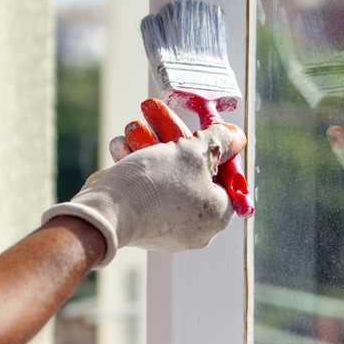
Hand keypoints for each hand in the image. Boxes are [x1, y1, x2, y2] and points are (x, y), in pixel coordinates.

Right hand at [42, 98, 245, 265]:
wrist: (107, 210)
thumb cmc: (157, 183)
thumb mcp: (194, 152)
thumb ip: (219, 140)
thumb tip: (236, 136)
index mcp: (216, 216)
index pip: (224, 177)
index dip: (212, 149)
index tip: (197, 132)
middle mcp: (194, 228)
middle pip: (190, 173)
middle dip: (170, 140)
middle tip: (158, 116)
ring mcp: (165, 228)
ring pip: (163, 177)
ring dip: (148, 147)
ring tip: (134, 128)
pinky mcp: (139, 225)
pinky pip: (144, 190)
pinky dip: (134, 167)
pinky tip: (123, 147)